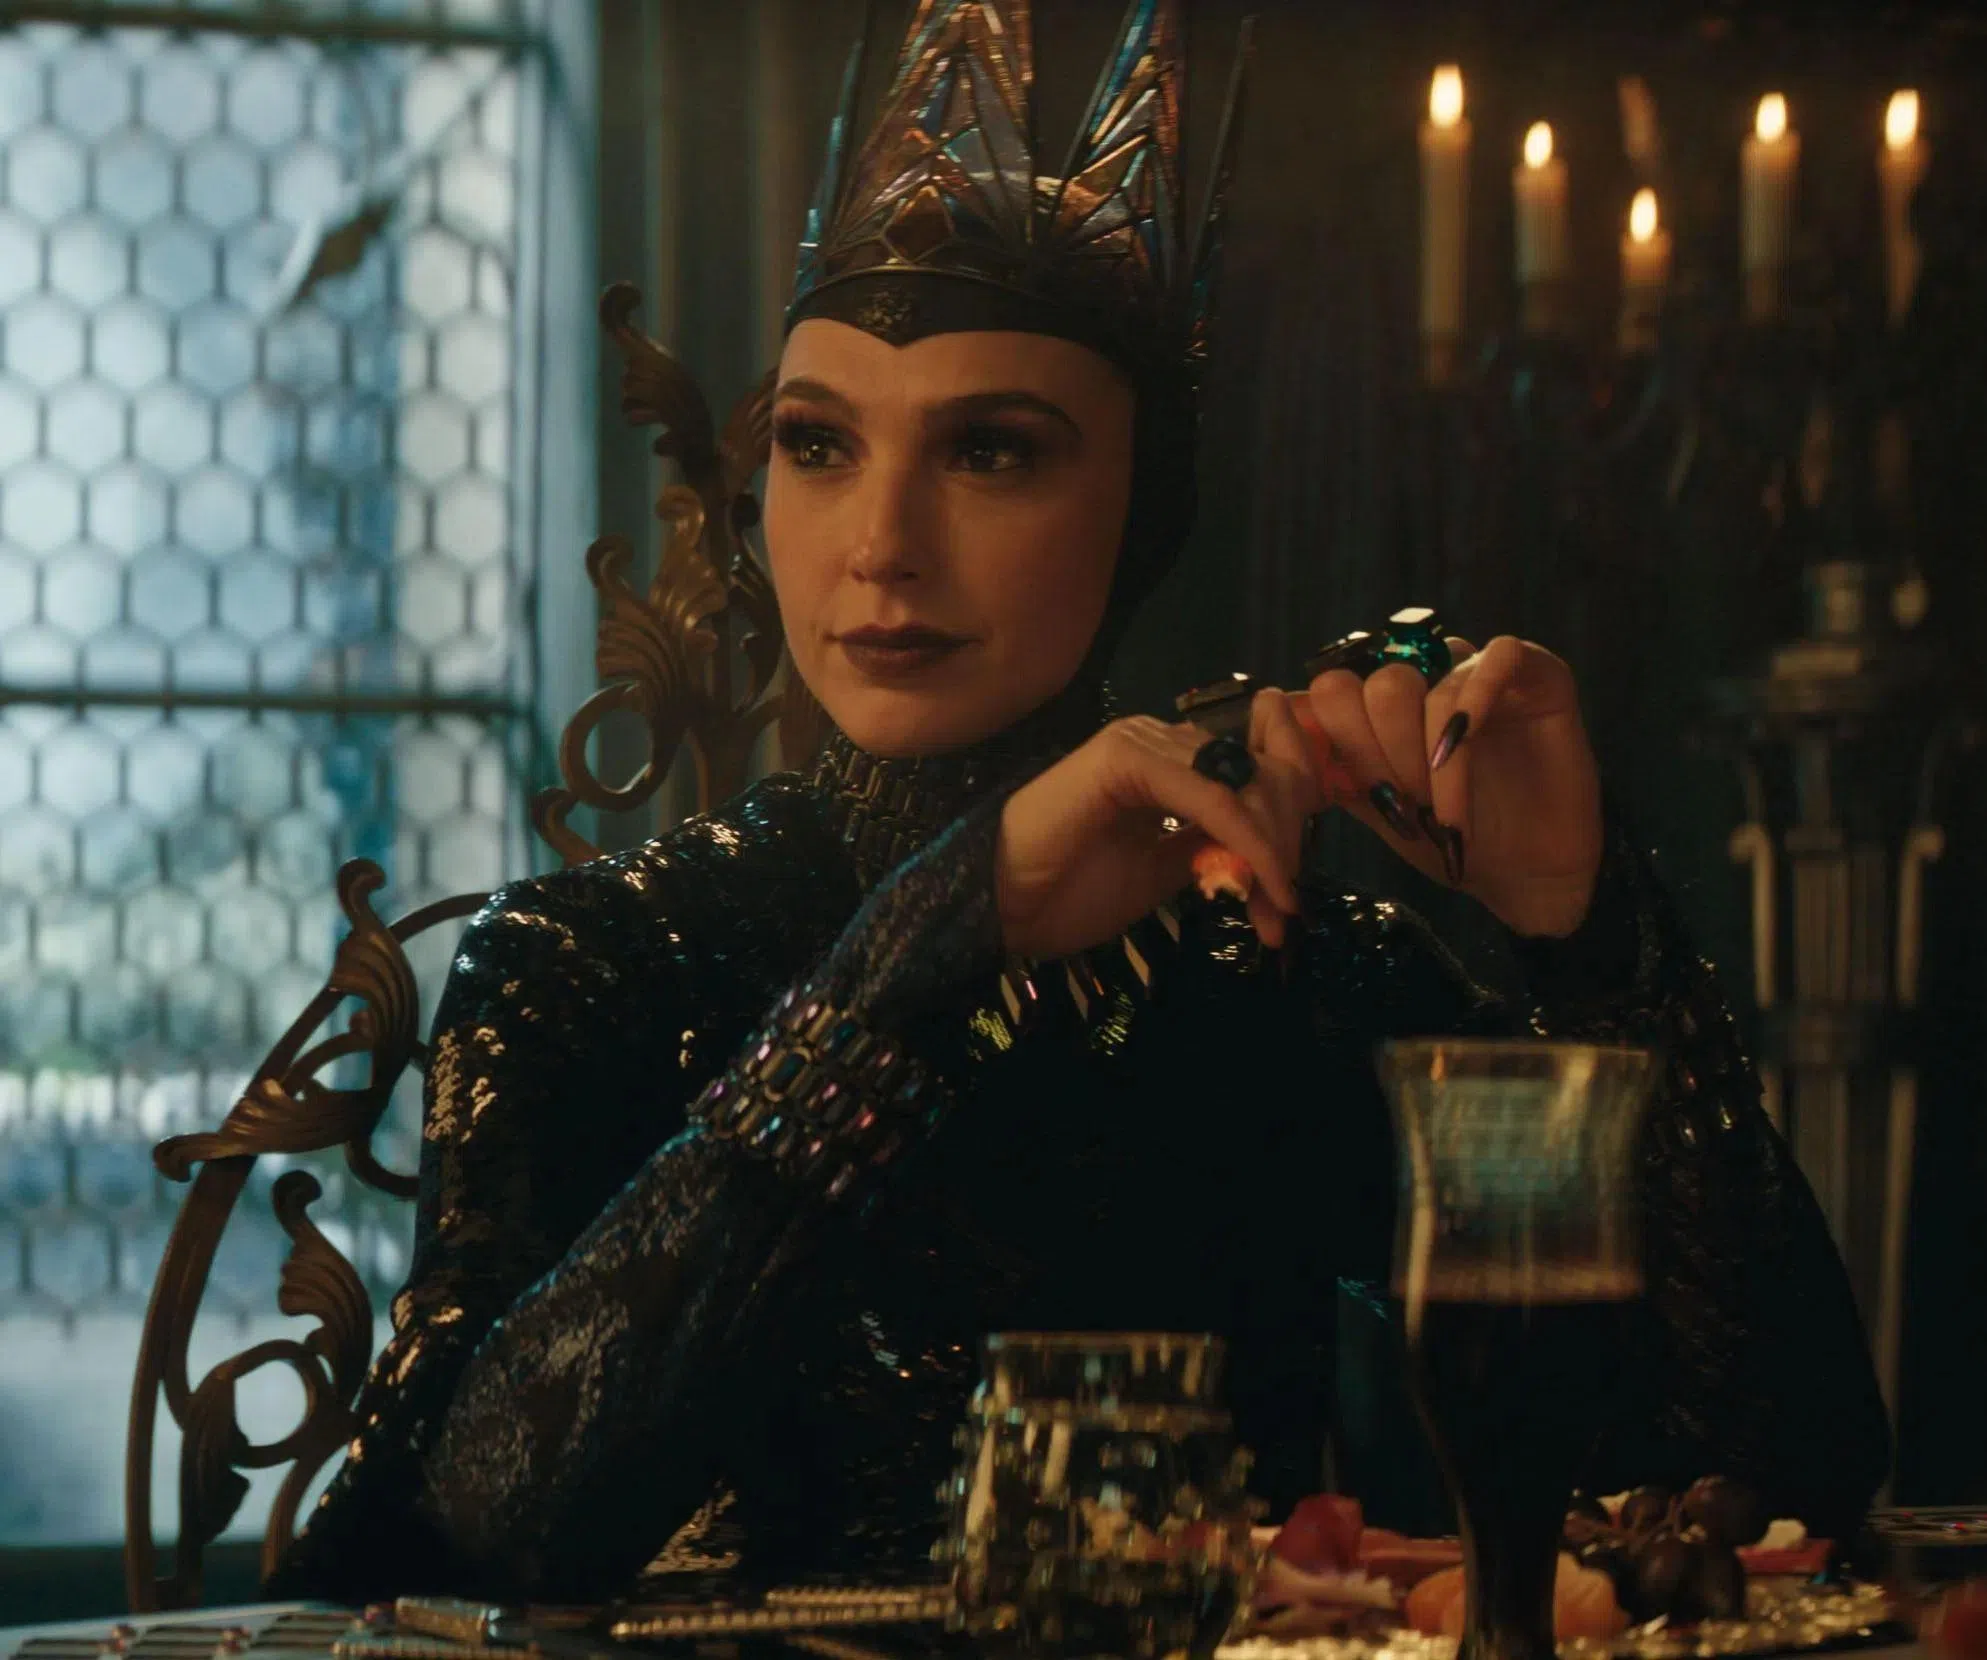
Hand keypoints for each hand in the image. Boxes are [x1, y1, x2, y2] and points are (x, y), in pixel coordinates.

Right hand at [996, 716, 1317, 960]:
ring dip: (1272, 846)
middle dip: (1287, 842)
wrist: (1000, 910)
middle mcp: (1161, 740)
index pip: (1256, 769)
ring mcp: (1143, 742)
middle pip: (1262, 771)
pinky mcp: (1125, 757)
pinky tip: (1262, 882)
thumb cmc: (1068, 894)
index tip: (1291, 894)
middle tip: (1285, 909)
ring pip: (1244, 782)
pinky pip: (1212, 794)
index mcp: (1170, 762)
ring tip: (1275, 905)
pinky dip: (1247, 839)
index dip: (1289, 825)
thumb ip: (1211, 847)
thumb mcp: (1163, 870)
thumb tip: (1268, 849)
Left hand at [1300, 635, 1603, 937]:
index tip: (1363, 796)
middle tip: (1411, 807)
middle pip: (1375, 685)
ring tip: (1445, 815)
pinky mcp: (1536, 673)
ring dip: (1426, 760)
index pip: (1333, 690)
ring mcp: (1478, 671)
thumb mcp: (1378, 807)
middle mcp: (1428, 677)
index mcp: (1384, 704)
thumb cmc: (1447, 840)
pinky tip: (1463, 750)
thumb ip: (1333, 764)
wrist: (1523, 877)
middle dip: (1385, 757)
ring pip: (1423, 683)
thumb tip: (1279, 717)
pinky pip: (1496, 656)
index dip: (1340, 744)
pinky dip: (1470, 707)